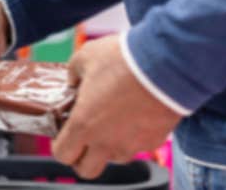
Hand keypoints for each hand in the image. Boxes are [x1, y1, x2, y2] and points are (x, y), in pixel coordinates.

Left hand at [51, 35, 181, 179]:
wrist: (165, 63)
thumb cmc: (122, 59)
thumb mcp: (86, 56)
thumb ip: (73, 73)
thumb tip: (73, 80)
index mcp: (84, 124)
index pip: (63, 154)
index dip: (60, 146)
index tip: (62, 134)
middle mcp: (106, 142)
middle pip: (87, 169)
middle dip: (81, 157)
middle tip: (82, 136)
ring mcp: (132, 145)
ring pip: (115, 157)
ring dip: (109, 145)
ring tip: (112, 119)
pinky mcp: (154, 141)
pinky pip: (138, 145)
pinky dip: (133, 135)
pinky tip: (135, 113)